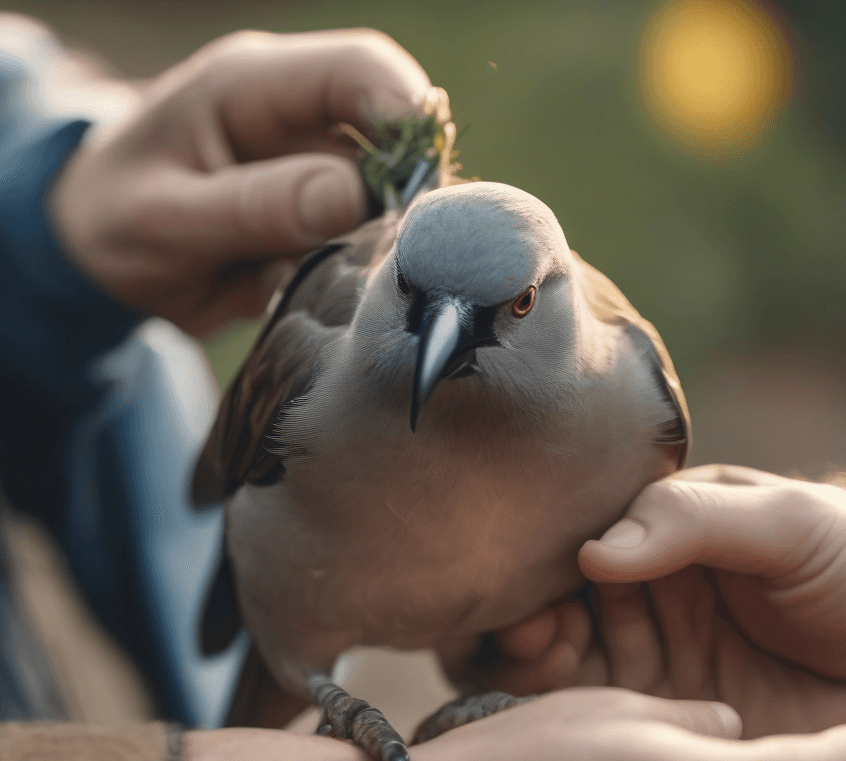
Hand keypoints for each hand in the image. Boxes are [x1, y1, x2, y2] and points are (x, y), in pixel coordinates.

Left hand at [49, 29, 431, 334]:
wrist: (97, 260)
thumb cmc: (114, 221)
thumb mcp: (169, 220)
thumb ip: (259, 206)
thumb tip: (358, 194)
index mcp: (253, 86)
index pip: (359, 69)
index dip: (408, 115)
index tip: (425, 188)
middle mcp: (296, 120)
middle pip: (391, 138)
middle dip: (398, 198)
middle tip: (377, 255)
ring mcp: (312, 171)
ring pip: (385, 202)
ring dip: (366, 246)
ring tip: (294, 272)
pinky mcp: (320, 218)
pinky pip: (361, 245)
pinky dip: (345, 272)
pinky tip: (287, 282)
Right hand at [487, 466, 845, 760]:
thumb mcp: (794, 523)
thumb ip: (697, 521)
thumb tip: (597, 552)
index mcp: (676, 539)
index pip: (590, 548)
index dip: (547, 573)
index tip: (525, 604)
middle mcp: (660, 604)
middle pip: (570, 613)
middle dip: (532, 626)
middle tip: (520, 644)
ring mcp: (672, 669)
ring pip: (582, 669)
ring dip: (544, 674)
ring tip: (530, 677)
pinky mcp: (692, 729)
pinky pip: (627, 729)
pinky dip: (586, 727)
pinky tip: (565, 731)